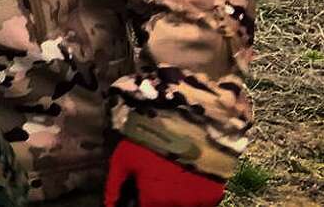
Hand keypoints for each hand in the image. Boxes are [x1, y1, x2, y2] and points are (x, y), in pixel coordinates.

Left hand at [106, 139, 225, 206]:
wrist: (188, 126)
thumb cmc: (151, 141)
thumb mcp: (123, 159)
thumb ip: (115, 185)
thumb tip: (108, 204)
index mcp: (154, 199)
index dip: (141, 203)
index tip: (140, 195)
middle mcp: (177, 205)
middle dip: (157, 199)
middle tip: (157, 179)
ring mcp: (198, 201)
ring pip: (182, 206)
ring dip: (175, 197)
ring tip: (172, 176)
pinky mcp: (215, 193)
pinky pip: (201, 202)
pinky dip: (193, 195)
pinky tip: (186, 177)